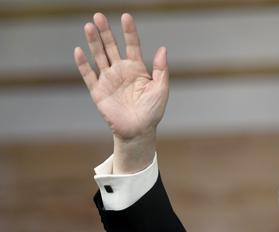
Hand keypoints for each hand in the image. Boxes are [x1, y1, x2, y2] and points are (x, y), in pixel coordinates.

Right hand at [74, 13, 168, 172]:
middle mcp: (121, 71)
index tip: (126, 17)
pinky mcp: (98, 91)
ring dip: (94, 42)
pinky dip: (83, 63)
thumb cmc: (152, 111)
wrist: (139, 131)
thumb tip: (163, 49)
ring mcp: (109, 80)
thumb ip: (161, 69)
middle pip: (112, 46)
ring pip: (99, 56)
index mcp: (137, 68)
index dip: (129, 31)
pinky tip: (79, 50)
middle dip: (106, 32)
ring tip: (89, 26)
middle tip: (99, 15)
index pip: (132, 45)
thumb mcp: (161, 89)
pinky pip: (89, 75)